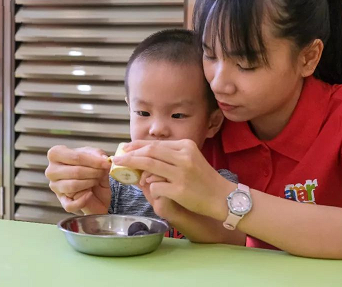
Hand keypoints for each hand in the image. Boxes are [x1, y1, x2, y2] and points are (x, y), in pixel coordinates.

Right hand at [45, 145, 111, 214]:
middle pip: (75, 172)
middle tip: (102, 172)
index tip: (106, 163)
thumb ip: (98, 155)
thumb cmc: (91, 167)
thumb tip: (102, 159)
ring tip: (96, 180)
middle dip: (93, 172)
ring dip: (89, 183)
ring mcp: (55, 187)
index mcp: (57, 154)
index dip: (93, 161)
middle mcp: (52, 170)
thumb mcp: (96, 156)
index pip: (75, 157)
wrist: (97, 187)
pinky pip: (70, 204)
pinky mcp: (62, 201)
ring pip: (73, 186)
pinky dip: (83, 200)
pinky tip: (89, 194)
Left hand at [112, 139, 234, 219]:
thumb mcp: (190, 160)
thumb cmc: (204, 179)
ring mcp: (182, 173)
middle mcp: (184, 156)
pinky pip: (155, 186)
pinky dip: (150, 188)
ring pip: (149, 166)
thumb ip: (170, 156)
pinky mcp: (180, 189)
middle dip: (130, 155)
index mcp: (186, 145)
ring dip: (134, 168)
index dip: (137, 146)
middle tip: (117, 158)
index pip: (156, 143)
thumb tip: (144, 156)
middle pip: (149, 152)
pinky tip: (153, 191)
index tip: (125, 148)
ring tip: (128, 173)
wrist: (223, 197)